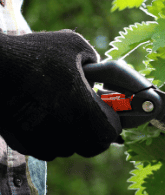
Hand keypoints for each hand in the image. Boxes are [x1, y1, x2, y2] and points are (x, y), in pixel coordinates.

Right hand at [0, 30, 121, 160]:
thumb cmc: (33, 53)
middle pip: (91, 146)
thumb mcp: (74, 46)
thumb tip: (99, 77)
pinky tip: (43, 114)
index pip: (109, 133)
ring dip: (71, 134)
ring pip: (68, 148)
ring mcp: (40, 141)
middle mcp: (62, 131)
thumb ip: (96, 63)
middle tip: (87, 112)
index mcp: (80, 108)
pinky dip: (50, 136)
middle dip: (94, 131)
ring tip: (61, 108)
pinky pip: (47, 148)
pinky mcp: (22, 144)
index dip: (112, 122)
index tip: (105, 109)